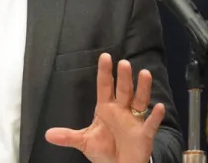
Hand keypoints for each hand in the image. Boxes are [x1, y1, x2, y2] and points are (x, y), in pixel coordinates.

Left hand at [45, 54, 164, 162]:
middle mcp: (121, 110)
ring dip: (142, 88)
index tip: (105, 56)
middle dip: (123, 77)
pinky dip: (156, 116)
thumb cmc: (104, 150)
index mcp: (106, 108)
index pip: (105, 86)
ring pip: (139, 101)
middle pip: (123, 90)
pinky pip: (151, 124)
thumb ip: (68, 137)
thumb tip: (48, 135)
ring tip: (145, 74)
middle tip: (124, 63)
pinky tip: (159, 106)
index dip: (105, 72)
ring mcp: (134, 121)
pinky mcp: (144, 134)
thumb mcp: (84, 142)